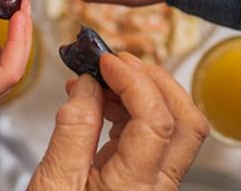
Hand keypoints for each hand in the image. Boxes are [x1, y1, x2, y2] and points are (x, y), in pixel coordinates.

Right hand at [29, 53, 208, 190]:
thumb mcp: (53, 183)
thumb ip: (74, 129)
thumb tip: (89, 86)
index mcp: (134, 187)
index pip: (157, 119)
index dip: (134, 80)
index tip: (105, 62)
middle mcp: (156, 188)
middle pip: (186, 122)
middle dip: (156, 81)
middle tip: (119, 62)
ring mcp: (155, 186)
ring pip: (176, 129)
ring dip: (146, 93)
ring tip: (104, 80)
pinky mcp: (145, 183)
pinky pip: (155, 140)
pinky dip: (135, 112)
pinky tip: (104, 104)